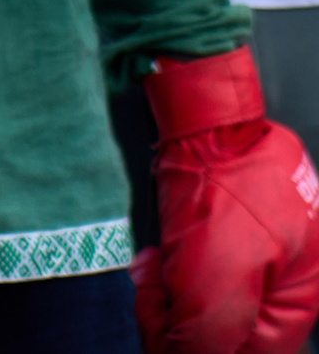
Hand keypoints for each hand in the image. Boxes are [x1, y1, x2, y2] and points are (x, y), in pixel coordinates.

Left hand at [137, 47, 318, 353]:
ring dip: (169, 302)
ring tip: (153, 275)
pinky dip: (169, 278)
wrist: (204, 123)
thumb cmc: (222, 189)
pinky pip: (195, 282)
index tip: (164, 331)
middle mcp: (285, 287)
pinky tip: (155, 262)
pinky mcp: (228, 244)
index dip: (196, 351)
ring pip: (206, 312)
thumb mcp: (216, 279)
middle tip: (153, 299)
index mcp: (300, 301)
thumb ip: (209, 335)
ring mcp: (258, 264)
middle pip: (226, 338)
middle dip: (180, 326)